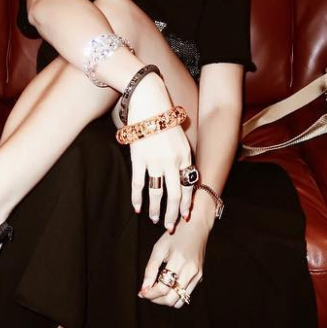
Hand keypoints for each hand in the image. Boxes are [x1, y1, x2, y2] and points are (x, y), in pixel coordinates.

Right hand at [124, 75, 193, 230]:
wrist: (149, 100)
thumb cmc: (164, 117)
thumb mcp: (180, 137)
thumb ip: (182, 156)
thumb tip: (183, 176)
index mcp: (185, 156)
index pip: (189, 186)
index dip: (186, 204)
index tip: (184, 216)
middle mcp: (172, 161)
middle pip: (175, 195)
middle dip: (173, 214)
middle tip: (170, 227)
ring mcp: (155, 160)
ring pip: (157, 193)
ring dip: (156, 210)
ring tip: (155, 219)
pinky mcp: (138, 158)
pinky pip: (138, 184)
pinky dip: (137, 198)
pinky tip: (138, 208)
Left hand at [138, 211, 209, 307]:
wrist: (196, 227)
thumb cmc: (175, 236)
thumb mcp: (159, 248)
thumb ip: (150, 269)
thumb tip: (144, 289)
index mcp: (179, 261)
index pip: (163, 288)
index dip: (150, 294)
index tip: (141, 292)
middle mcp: (191, 271)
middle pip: (171, 299)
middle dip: (156, 299)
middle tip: (147, 293)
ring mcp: (197, 276)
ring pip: (179, 301)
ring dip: (165, 300)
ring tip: (156, 290)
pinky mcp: (200, 277)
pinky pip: (185, 295)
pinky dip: (174, 295)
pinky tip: (166, 285)